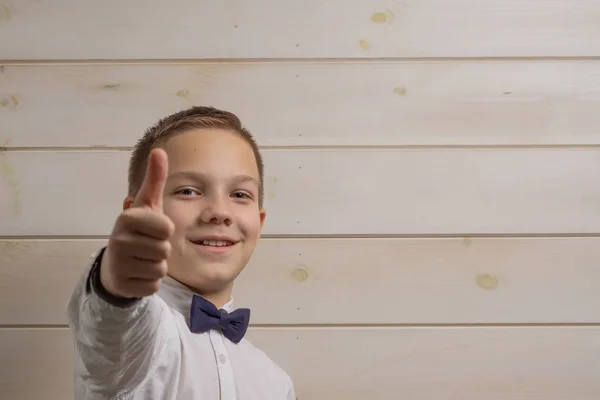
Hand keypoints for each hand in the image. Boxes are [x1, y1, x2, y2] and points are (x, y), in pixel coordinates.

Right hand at [100, 148, 174, 298]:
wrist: (116, 263)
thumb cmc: (138, 230)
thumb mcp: (147, 204)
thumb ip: (155, 180)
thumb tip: (159, 150)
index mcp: (127, 218)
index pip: (167, 228)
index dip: (165, 230)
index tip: (152, 228)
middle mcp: (119, 240)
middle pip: (165, 249)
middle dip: (161, 249)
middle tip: (147, 245)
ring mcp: (119, 264)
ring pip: (160, 268)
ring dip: (157, 265)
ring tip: (142, 258)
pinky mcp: (123, 285)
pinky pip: (153, 285)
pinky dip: (150, 281)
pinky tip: (138, 273)